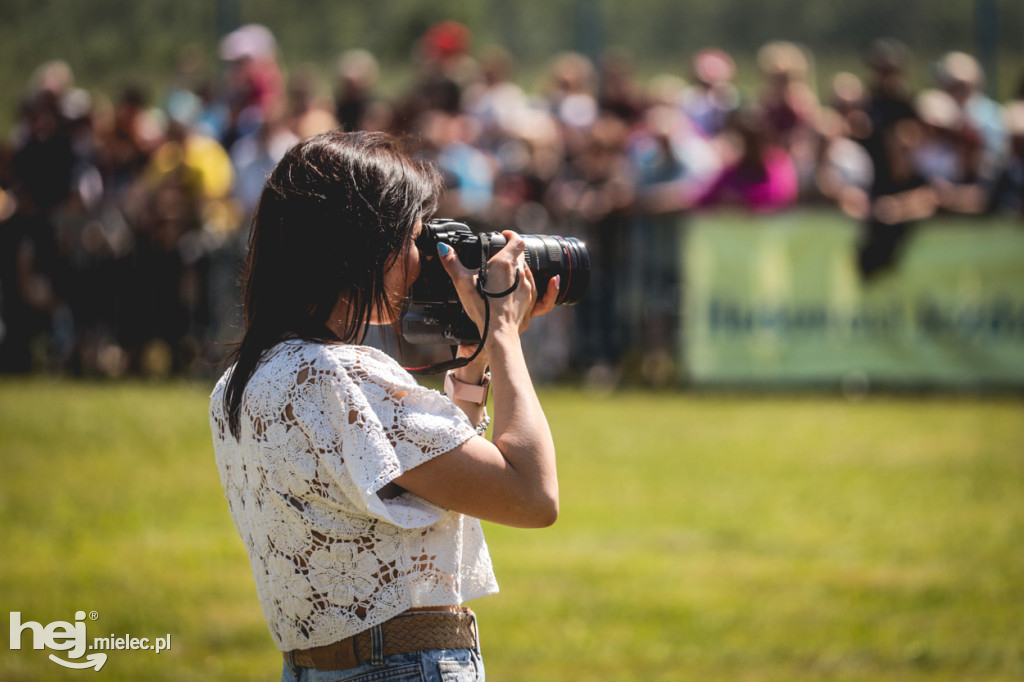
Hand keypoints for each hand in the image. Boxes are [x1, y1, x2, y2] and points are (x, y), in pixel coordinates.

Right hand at [437, 231, 556, 338]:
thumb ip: (452, 263)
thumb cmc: (482, 307)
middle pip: (521, 256)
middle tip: (500, 256)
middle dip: (512, 253)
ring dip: (518, 269)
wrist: (498, 331)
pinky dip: (527, 283)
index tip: (505, 235)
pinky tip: (524, 286)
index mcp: (505, 263)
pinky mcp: (529, 301)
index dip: (512, 235)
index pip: (517, 241)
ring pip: (526, 271)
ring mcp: (526, 287)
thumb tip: (443, 248)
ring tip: (506, 273)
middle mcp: (520, 273)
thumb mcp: (461, 282)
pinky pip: (533, 287)